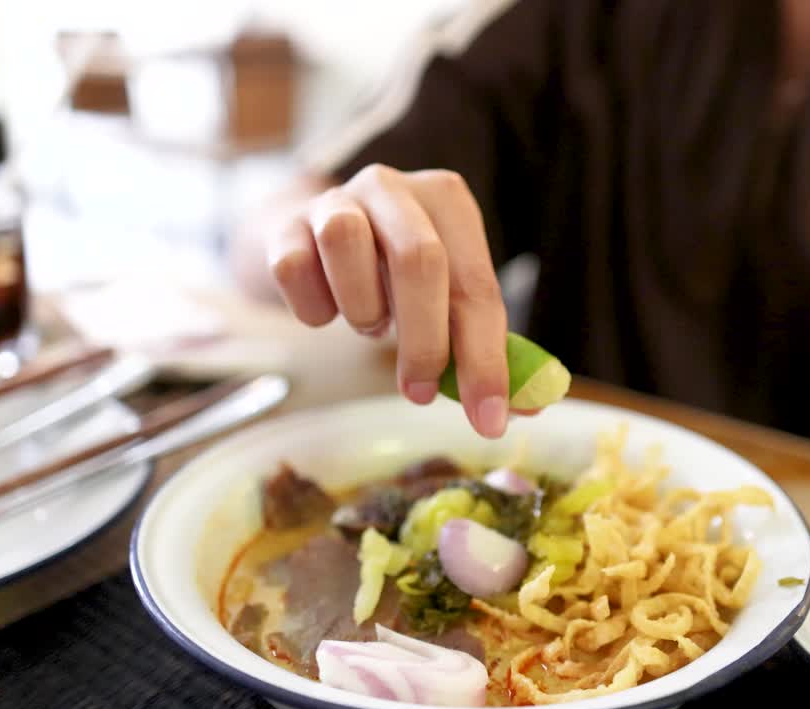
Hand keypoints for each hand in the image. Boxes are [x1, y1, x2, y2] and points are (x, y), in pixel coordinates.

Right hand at [262, 165, 510, 437]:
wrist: (317, 239)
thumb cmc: (396, 276)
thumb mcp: (446, 300)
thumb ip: (483, 349)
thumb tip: (524, 408)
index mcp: (447, 200)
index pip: (478, 285)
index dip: (485, 359)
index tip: (487, 419)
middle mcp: (393, 188)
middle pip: (419, 259)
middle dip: (424, 341)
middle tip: (419, 391)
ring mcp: (335, 200)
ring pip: (346, 244)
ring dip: (362, 307)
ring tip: (370, 322)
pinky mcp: (285, 224)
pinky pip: (293, 267)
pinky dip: (313, 308)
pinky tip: (327, 311)